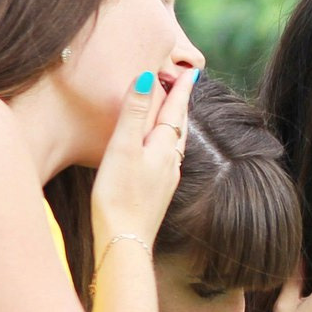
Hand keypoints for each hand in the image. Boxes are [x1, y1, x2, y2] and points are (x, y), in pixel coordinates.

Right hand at [89, 62, 201, 244]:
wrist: (124, 240)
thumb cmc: (119, 194)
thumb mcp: (123, 147)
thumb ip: (134, 113)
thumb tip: (148, 78)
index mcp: (163, 147)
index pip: (175, 110)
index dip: (181, 89)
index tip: (192, 71)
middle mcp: (170, 162)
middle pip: (179, 125)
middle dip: (181, 104)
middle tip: (186, 85)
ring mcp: (165, 179)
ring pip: (175, 143)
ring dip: (175, 124)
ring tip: (174, 112)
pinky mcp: (157, 193)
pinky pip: (166, 158)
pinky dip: (166, 143)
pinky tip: (160, 151)